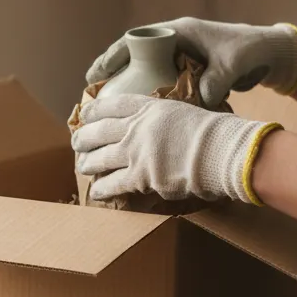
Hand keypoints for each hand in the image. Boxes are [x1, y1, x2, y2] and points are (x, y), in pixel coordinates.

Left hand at [72, 94, 280, 204]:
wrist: (219, 151)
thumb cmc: (213, 132)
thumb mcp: (185, 111)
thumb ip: (167, 117)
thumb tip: (166, 125)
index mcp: (149, 107)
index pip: (112, 105)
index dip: (94, 110)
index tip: (85, 113)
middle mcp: (137, 127)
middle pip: (99, 130)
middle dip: (84, 137)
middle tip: (77, 142)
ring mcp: (136, 151)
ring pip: (100, 157)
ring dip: (88, 162)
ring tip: (82, 166)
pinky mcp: (140, 176)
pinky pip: (112, 183)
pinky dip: (102, 188)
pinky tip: (96, 192)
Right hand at [86, 17, 296, 108]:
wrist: (271, 53)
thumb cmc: (251, 51)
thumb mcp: (231, 65)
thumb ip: (215, 81)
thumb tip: (198, 101)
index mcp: (179, 31)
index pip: (135, 40)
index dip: (112, 57)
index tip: (94, 76)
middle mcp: (176, 42)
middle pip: (134, 57)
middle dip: (114, 77)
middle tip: (92, 99)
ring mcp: (182, 57)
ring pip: (147, 72)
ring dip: (130, 89)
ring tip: (109, 112)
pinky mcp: (190, 72)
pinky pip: (163, 83)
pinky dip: (151, 97)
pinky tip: (141, 118)